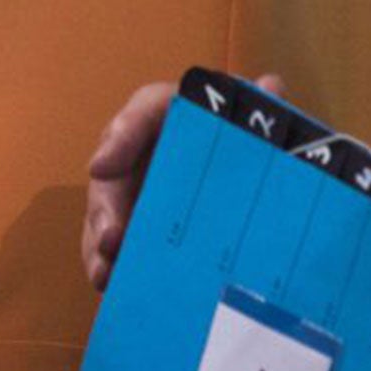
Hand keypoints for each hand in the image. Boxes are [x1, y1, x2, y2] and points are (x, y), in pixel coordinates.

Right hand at [83, 75, 283, 290]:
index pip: (143, 113)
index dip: (121, 139)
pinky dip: (108, 264)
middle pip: (112, 174)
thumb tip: (271, 85)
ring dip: (99, 244)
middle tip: (112, 238)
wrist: (251, 169)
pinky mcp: (135, 222)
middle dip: (106, 208)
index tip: (101, 167)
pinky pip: (112, 243)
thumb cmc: (247, 136)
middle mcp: (142, 149)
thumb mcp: (254, 122)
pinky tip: (111, 285)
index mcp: (172, 114)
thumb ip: (259, 110)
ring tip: (105, 275)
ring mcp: (133, 189)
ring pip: (104, 213)